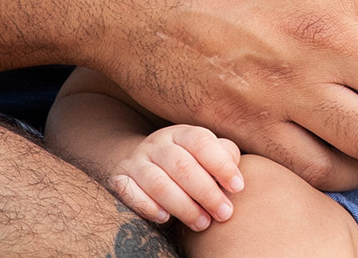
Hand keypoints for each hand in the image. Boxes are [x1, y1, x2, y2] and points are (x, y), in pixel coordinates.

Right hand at [111, 124, 241, 230]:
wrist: (140, 162)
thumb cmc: (186, 162)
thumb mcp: (205, 154)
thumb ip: (223, 158)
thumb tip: (236, 176)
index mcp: (182, 133)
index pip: (202, 143)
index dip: (221, 165)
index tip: (238, 187)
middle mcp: (157, 144)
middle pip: (182, 166)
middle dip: (207, 193)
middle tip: (224, 213)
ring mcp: (136, 161)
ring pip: (158, 183)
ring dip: (183, 206)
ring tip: (202, 223)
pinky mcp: (119, 179)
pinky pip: (130, 193)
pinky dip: (148, 207)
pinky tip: (166, 219)